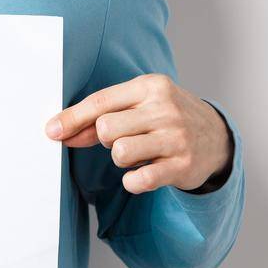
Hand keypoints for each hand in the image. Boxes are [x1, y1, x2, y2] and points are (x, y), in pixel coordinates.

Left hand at [44, 74, 231, 194]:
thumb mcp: (139, 105)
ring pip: (120, 153)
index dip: (72, 118)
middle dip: (106, 139)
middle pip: (106, 128)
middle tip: (125, 139)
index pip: (101, 101)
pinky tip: (145, 172)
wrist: (217, 137)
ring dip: (121, 159)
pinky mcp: (181, 166)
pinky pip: (138, 180)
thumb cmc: (166, 118)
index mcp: (150, 86)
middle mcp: (165, 108)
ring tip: (139, 153)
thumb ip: (100, 117)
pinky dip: (133, 181)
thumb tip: (59, 132)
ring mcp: (175, 137)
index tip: (51, 132)